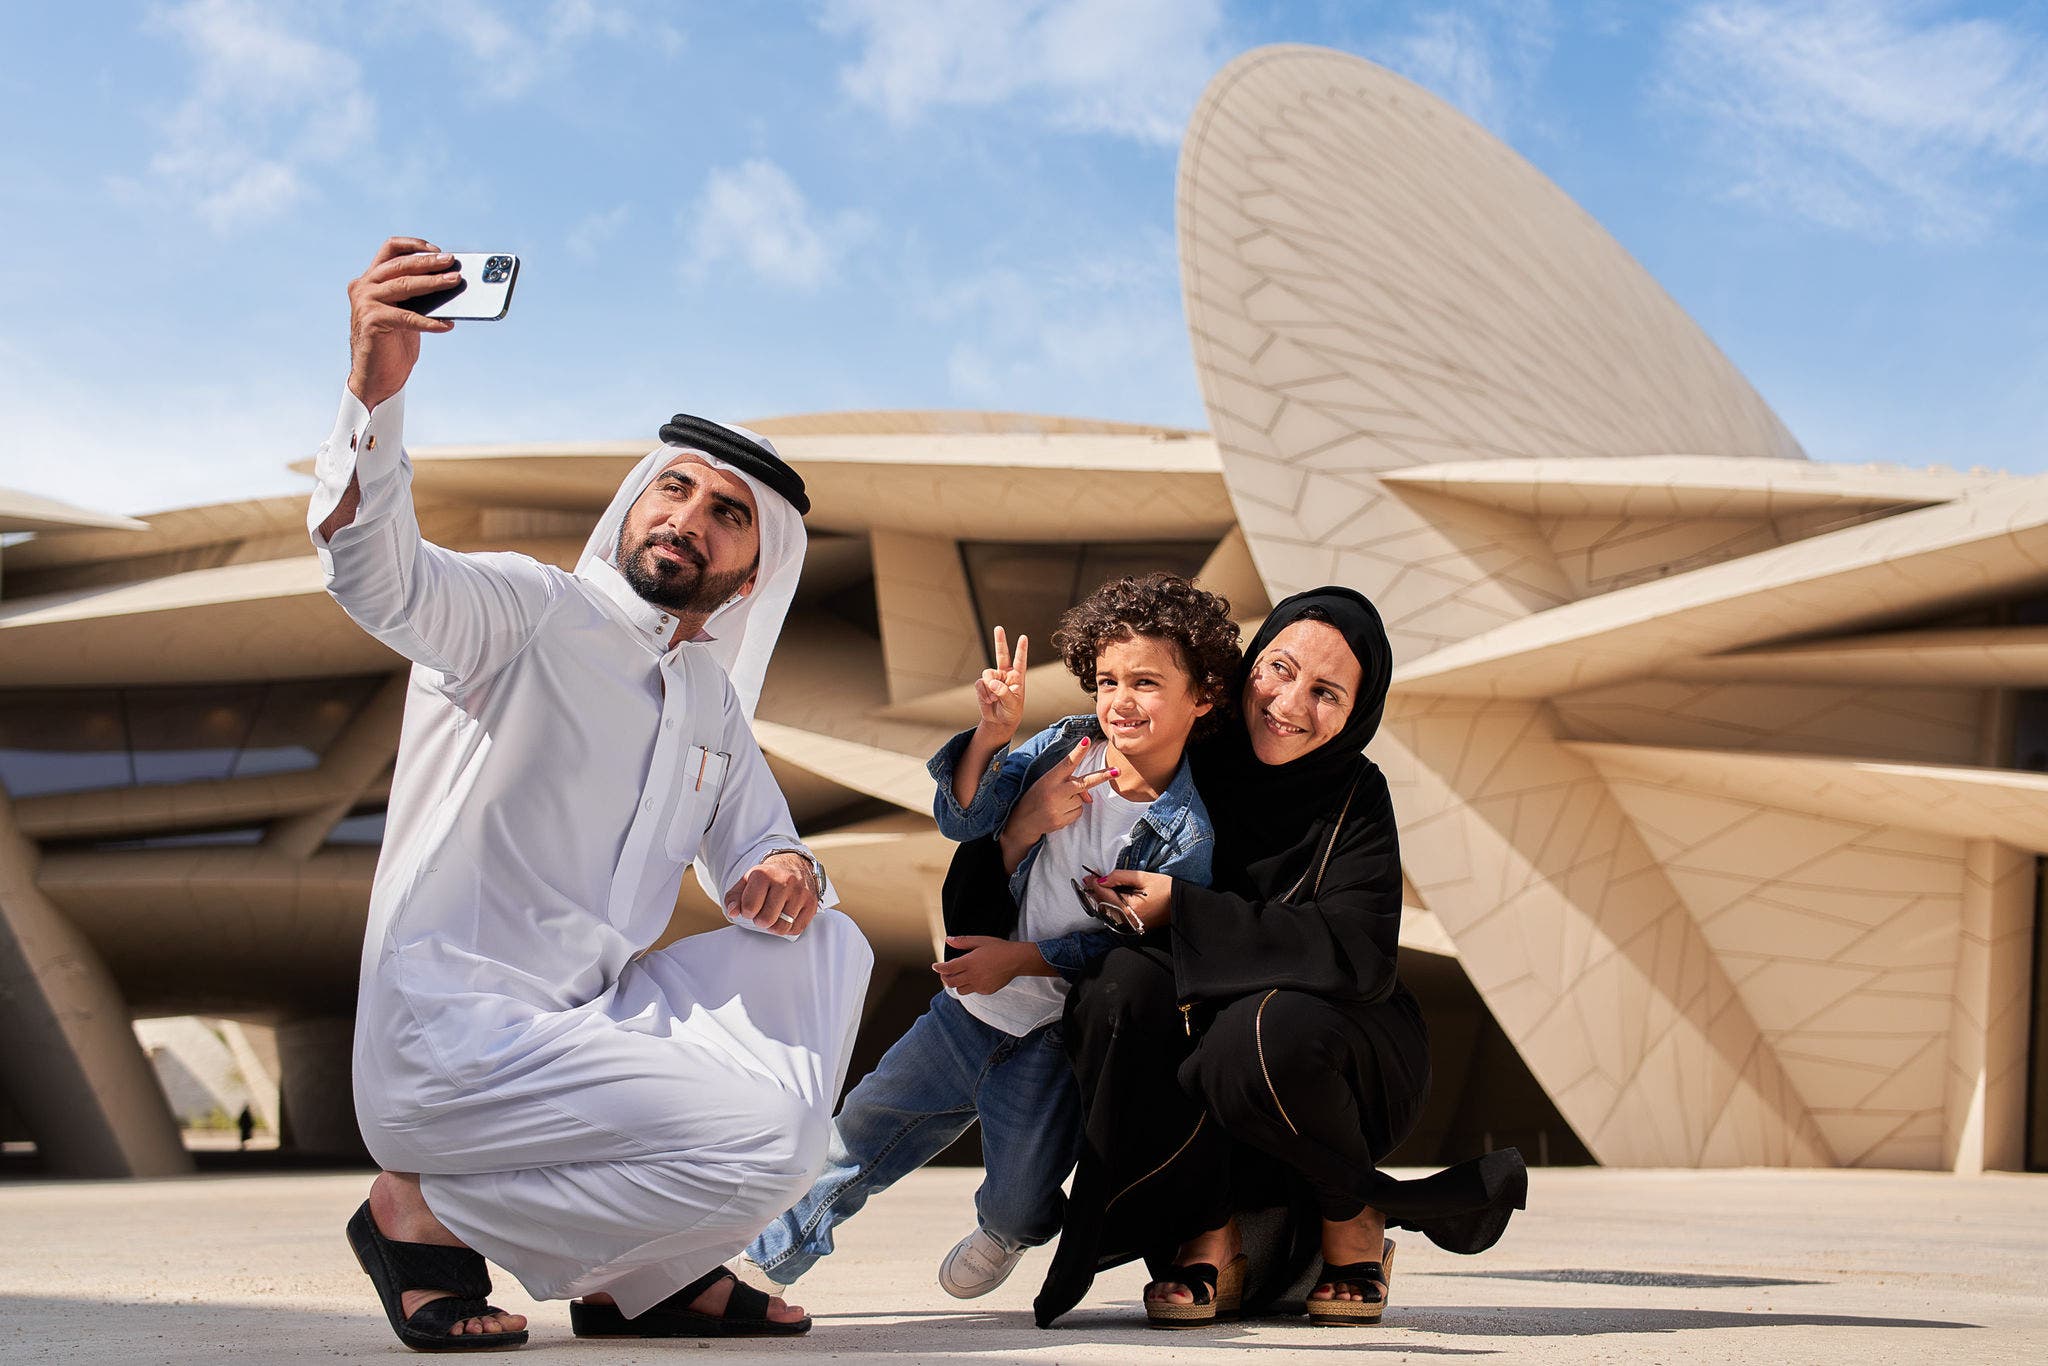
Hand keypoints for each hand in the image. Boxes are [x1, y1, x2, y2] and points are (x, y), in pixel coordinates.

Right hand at [347, 237, 461, 409]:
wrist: (376, 376)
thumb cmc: (395, 343)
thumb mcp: (406, 312)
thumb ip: (418, 296)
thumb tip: (451, 282)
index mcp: (371, 279)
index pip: (390, 249)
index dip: (414, 245)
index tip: (438, 250)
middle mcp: (364, 286)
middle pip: (400, 266)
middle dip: (429, 263)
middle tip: (452, 263)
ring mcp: (365, 302)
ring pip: (403, 285)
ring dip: (432, 283)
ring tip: (454, 282)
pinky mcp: (371, 321)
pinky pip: (407, 317)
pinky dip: (429, 321)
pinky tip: (447, 325)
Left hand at [725, 853, 819, 936]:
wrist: (794, 865)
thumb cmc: (768, 878)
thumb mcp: (746, 882)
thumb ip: (733, 897)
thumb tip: (733, 912)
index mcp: (764, 874)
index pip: (749, 907)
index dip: (746, 912)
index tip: (751, 906)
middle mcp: (785, 881)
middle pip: (766, 920)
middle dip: (760, 921)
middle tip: (762, 912)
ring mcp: (800, 893)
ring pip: (782, 927)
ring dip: (774, 926)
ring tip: (774, 915)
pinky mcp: (812, 903)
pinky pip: (797, 929)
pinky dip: (788, 928)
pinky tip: (786, 917)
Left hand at [933, 936, 1035, 994]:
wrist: (1017, 960)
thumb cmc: (999, 948)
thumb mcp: (980, 941)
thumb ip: (963, 942)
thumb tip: (949, 940)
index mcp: (969, 962)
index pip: (947, 969)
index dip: (939, 968)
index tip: (935, 966)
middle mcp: (973, 976)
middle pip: (950, 982)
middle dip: (945, 977)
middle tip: (945, 972)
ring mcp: (979, 985)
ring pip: (960, 990)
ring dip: (956, 984)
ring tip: (958, 977)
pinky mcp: (986, 990)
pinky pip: (973, 991)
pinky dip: (969, 986)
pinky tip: (974, 979)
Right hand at [973, 626, 1028, 741]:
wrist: (999, 721)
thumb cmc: (1011, 711)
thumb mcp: (1012, 704)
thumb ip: (1003, 692)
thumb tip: (991, 682)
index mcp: (1017, 677)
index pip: (1020, 661)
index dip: (1021, 650)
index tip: (1023, 637)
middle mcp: (1005, 674)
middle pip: (1001, 654)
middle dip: (1000, 641)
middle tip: (999, 628)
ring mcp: (993, 678)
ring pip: (987, 674)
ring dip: (989, 687)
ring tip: (993, 699)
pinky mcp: (982, 684)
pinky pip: (980, 684)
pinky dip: (983, 694)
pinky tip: (988, 701)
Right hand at [999, 738, 1119, 861]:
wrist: (1022, 821)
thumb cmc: (1038, 796)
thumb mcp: (1049, 784)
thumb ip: (1070, 784)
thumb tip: (1089, 798)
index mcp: (1050, 778)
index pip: (1067, 763)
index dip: (1078, 752)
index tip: (1087, 740)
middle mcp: (1055, 792)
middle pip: (1083, 783)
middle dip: (1102, 776)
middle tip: (1117, 771)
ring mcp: (1058, 808)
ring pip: (1082, 800)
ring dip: (1074, 801)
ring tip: (1058, 803)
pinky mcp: (1061, 821)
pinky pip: (1078, 813)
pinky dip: (1072, 812)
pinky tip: (1059, 812)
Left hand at [1091, 870, 1173, 929]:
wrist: (1181, 904)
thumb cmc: (1166, 889)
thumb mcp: (1143, 877)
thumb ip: (1120, 877)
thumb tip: (1102, 880)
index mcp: (1129, 909)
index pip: (1104, 895)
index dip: (1094, 884)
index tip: (1089, 876)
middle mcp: (1126, 921)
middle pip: (1102, 905)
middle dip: (1094, 891)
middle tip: (1089, 879)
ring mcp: (1129, 925)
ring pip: (1106, 912)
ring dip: (1100, 899)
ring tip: (1097, 886)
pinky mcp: (1132, 926)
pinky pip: (1114, 916)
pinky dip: (1108, 905)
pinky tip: (1108, 896)